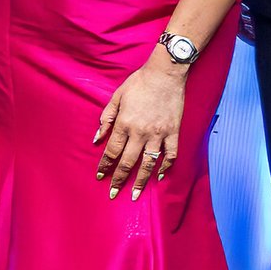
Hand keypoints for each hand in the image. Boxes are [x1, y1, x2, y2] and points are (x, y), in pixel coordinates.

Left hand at [95, 59, 185, 199]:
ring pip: (148, 163)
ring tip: (135, 195)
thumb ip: (106, 118)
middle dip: (119, 180)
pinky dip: (166, 167)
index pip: (112, 151)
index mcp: (124, 123)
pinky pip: (170, 154)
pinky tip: (160, 176)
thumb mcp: (117, 97)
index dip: (105, 165)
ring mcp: (158, 134)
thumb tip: (97, 139)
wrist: (165, 74)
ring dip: (141, 181)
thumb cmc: (139, 83)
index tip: (100, 176)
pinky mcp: (173, 132)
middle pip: (128, 162)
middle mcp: (140, 132)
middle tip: (113, 194)